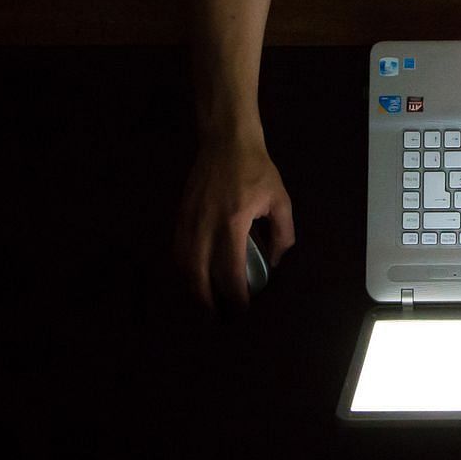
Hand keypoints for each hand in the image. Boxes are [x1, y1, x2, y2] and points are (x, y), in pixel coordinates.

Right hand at [174, 132, 295, 310]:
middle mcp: (206, 226)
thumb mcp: (280, 200)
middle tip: (218, 317)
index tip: (243, 309)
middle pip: (199, 275)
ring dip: (192, 288)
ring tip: (205, 303)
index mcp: (233, 223)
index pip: (231, 270)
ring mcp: (189, 220)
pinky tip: (193, 277)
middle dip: (207, 301)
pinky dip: (183, 269)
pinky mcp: (180, 214)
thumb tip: (276, 262)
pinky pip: (177, 249)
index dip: (236, 295)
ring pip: (184, 265)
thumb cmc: (257, 170)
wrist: (226, 142)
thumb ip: (283, 233)